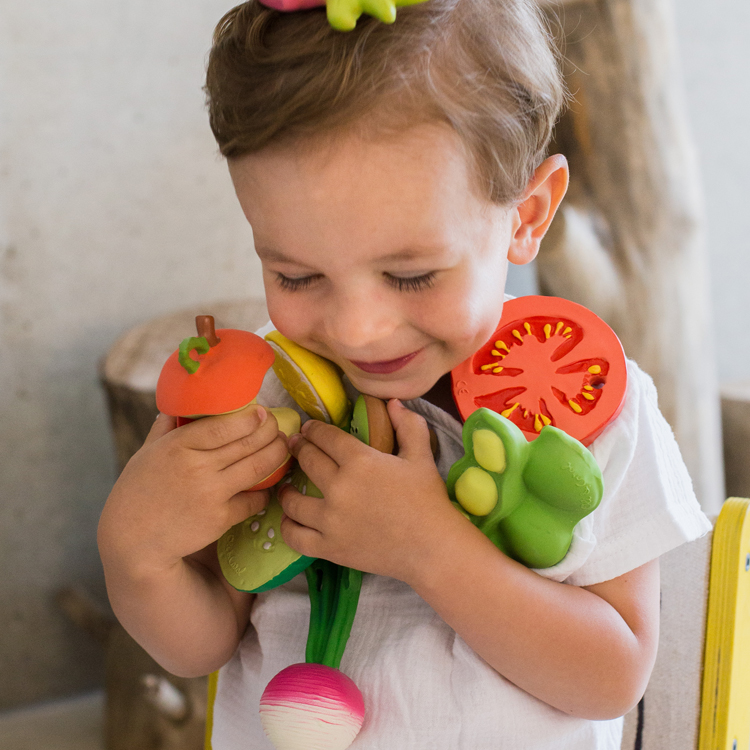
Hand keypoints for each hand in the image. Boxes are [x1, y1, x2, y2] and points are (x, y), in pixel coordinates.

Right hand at [98, 405, 289, 576]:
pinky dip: (265, 491)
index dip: (250, 417)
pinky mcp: (220, 517)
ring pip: (259, 467)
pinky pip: (254, 499)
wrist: (133, 540)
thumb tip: (176, 406)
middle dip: (271, 432)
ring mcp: (211, 493)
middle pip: (249, 442)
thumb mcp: (145, 454)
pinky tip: (267, 484)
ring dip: (277, 454)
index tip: (261, 413)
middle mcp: (197, 466)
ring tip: (282, 448)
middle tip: (278, 428)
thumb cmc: (138, 493)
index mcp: (178, 445)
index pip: (224, 425)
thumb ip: (164, 429)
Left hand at [278, 399, 461, 581]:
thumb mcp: (421, 456)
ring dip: (286, 491)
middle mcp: (339, 487)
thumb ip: (408, 425)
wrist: (432, 547)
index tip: (307, 429)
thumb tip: (392, 403)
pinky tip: (290, 520)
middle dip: (299, 450)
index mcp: (360, 461)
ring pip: (293, 501)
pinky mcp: (329, 547)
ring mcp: (330, 520)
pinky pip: (295, 536)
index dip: (313, 430)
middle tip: (295, 447)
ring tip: (286, 487)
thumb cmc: (428, 500)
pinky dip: (287, 527)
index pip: (325, 437)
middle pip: (307, 461)